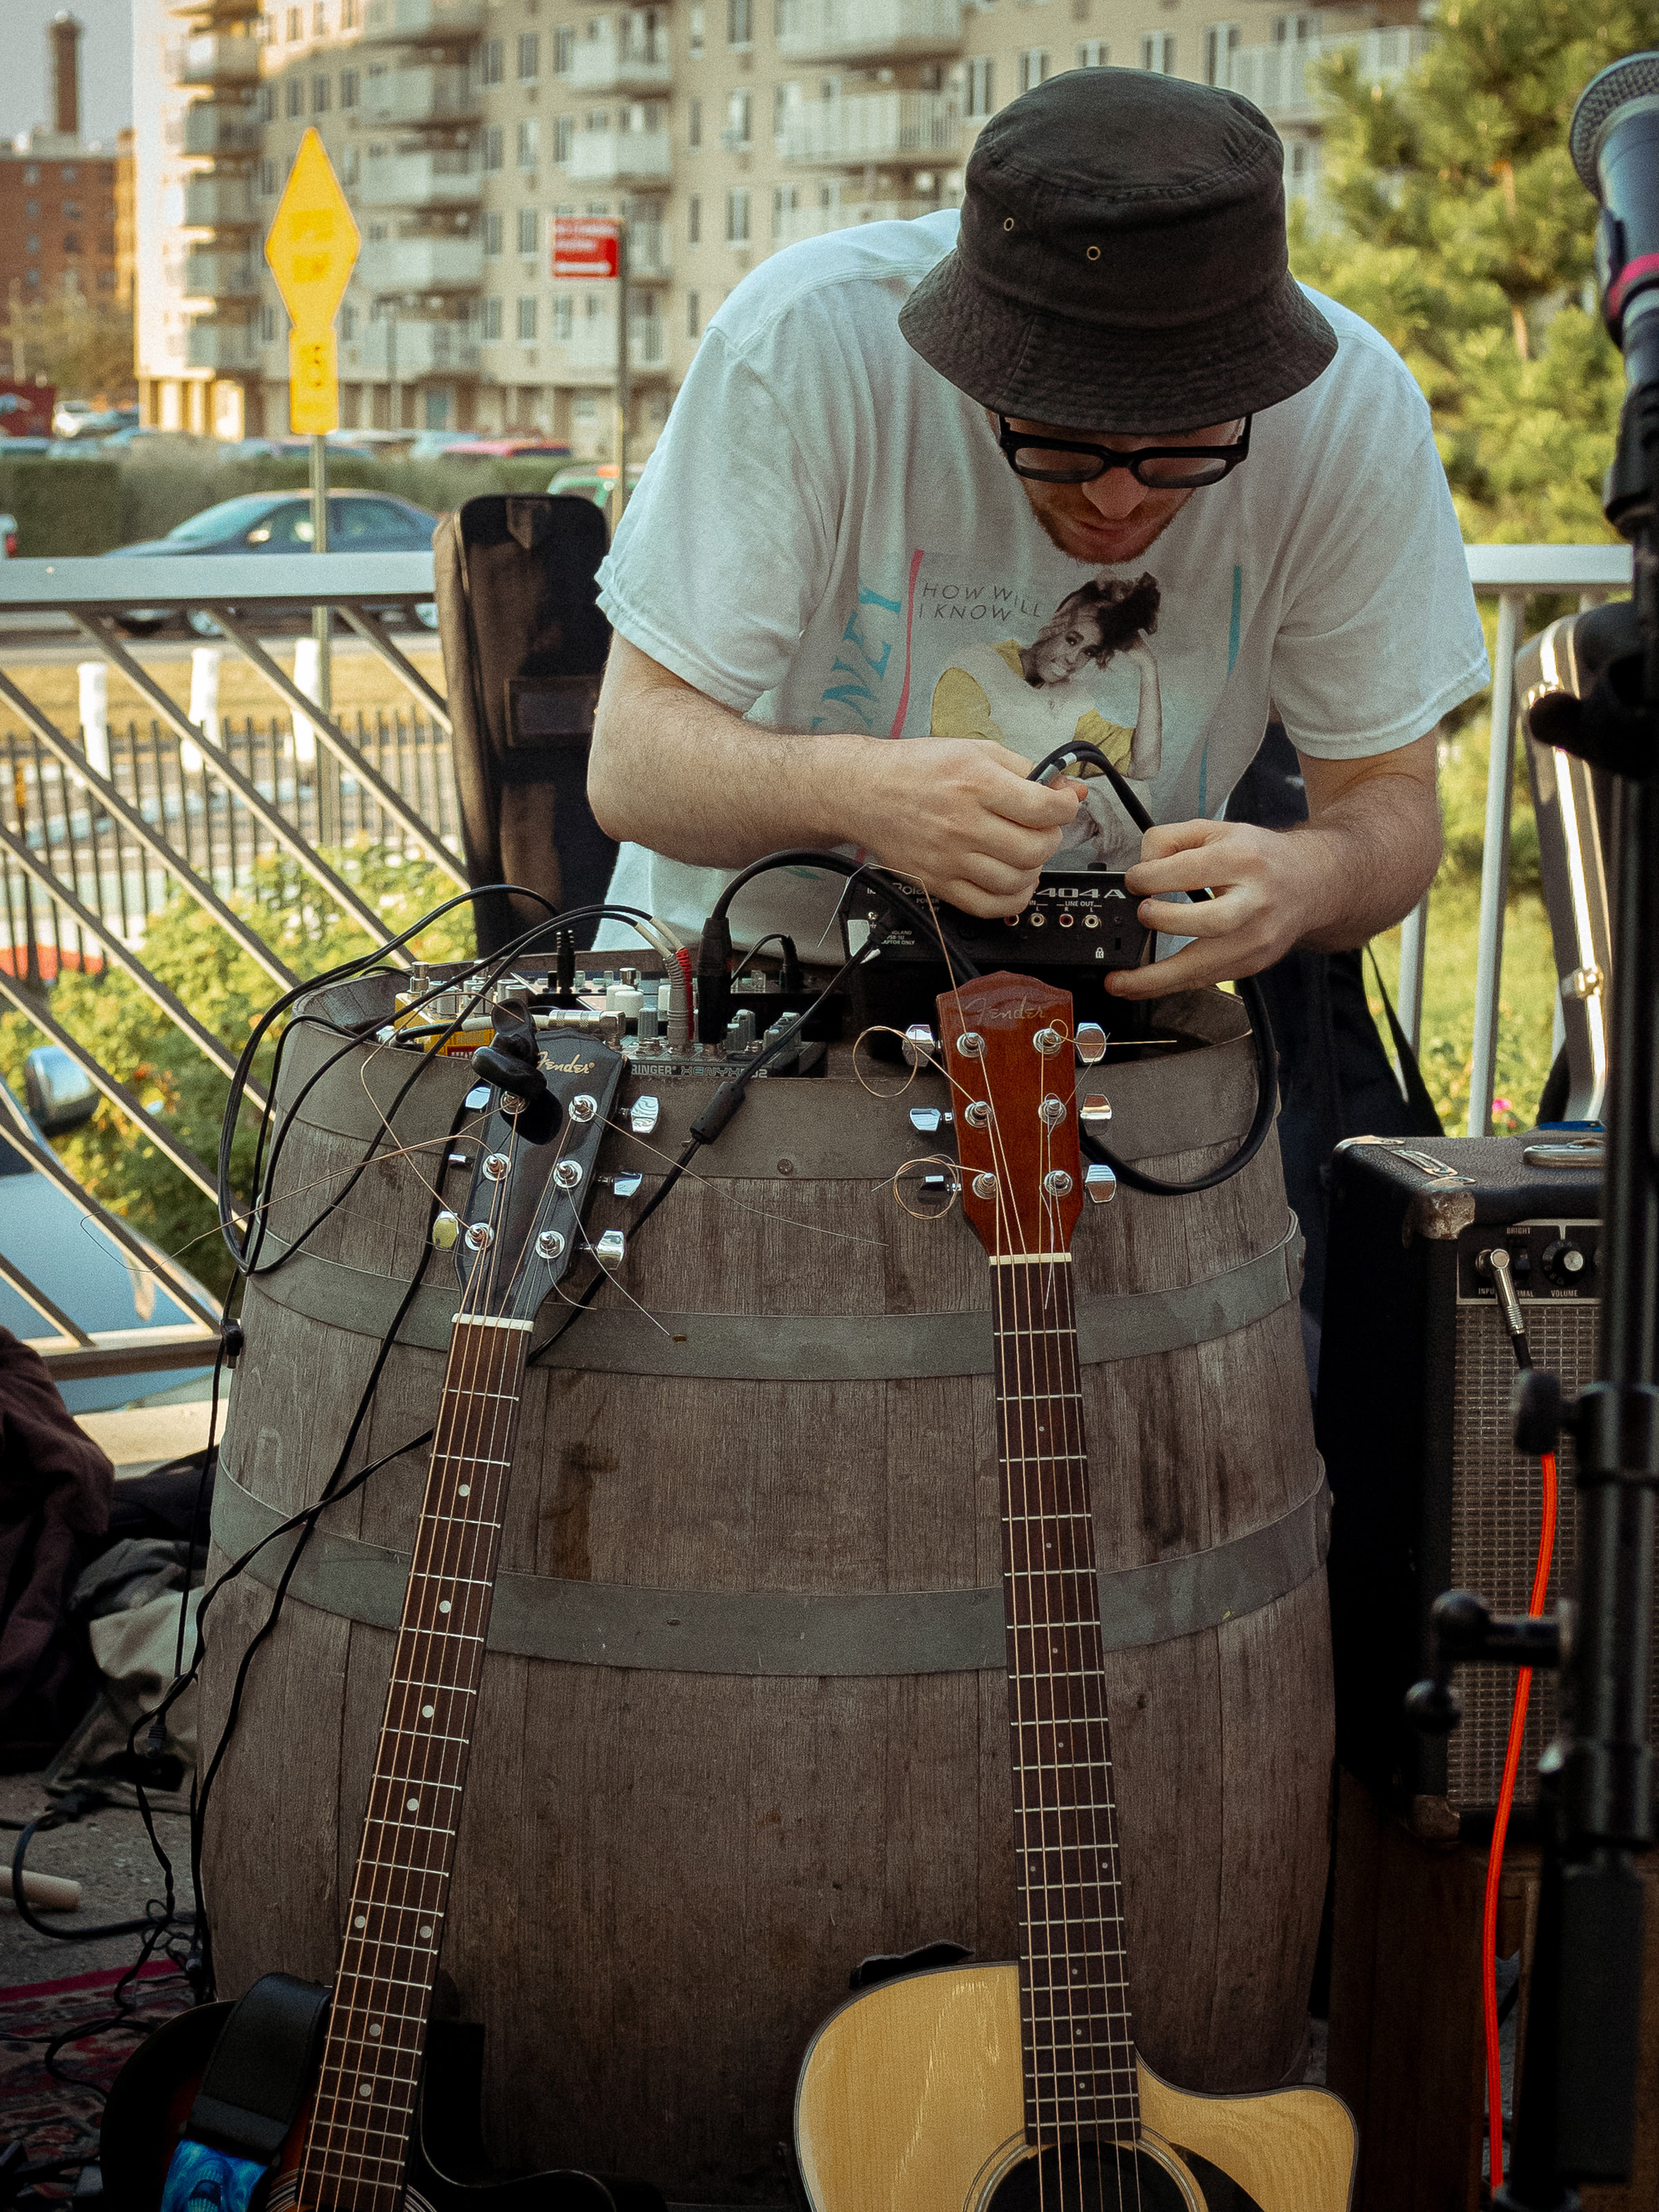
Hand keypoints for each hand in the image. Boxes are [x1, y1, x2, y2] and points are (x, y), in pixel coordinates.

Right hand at [842, 740, 1082, 918]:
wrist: (865, 791)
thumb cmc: (917, 769)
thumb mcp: (976, 751)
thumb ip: (1027, 769)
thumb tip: (1070, 789)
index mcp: (976, 783)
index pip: (1043, 807)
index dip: (1066, 807)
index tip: (1064, 804)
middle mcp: (963, 823)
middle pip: (1035, 847)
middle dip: (1051, 837)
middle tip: (1043, 828)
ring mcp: (949, 858)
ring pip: (1016, 880)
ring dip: (1035, 868)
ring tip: (1027, 853)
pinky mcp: (937, 882)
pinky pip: (987, 906)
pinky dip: (1013, 900)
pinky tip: (1015, 882)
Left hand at [1107, 818, 1336, 1000]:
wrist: (1310, 883)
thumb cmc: (1258, 857)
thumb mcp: (1217, 830)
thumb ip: (1171, 839)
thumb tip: (1139, 867)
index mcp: (1243, 860)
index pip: (1190, 871)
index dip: (1151, 878)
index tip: (1133, 882)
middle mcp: (1255, 901)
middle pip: (1208, 921)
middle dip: (1166, 922)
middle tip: (1141, 917)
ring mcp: (1257, 938)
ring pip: (1205, 966)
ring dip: (1156, 979)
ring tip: (1119, 983)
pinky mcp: (1254, 963)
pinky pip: (1208, 980)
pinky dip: (1173, 985)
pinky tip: (1145, 986)